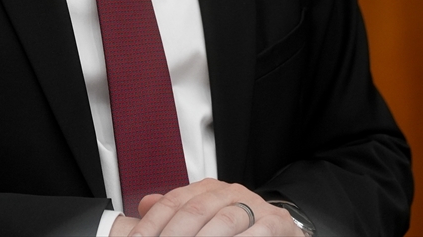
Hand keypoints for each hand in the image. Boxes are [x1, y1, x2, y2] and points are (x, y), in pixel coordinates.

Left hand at [122, 178, 303, 235]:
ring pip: (225, 219)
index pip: (173, 201)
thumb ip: (175, 213)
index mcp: (206, 190)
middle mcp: (228, 193)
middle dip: (175, 234)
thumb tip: (144, 204)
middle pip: (195, 209)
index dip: (153, 223)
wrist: (278, 231)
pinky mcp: (276, 220)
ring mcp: (253, 205)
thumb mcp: (204, 219)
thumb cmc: (238, 228)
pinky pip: (260, 229)